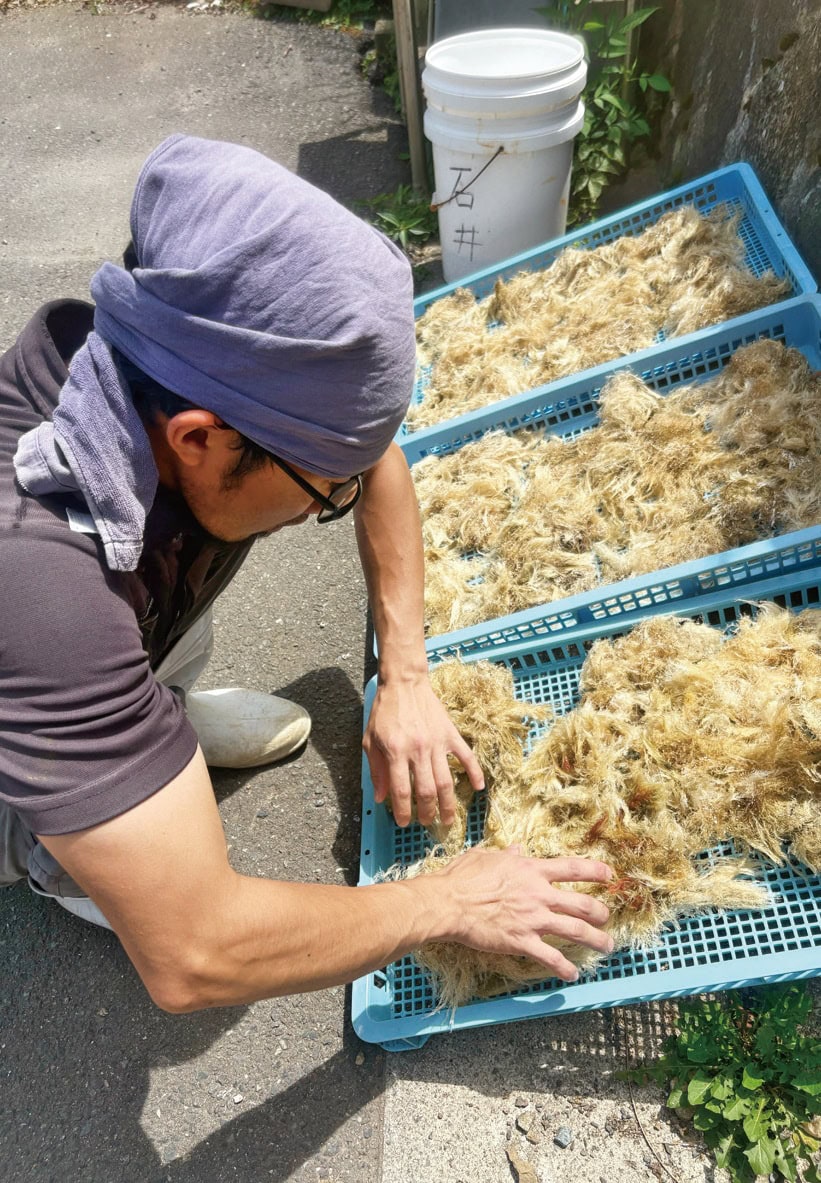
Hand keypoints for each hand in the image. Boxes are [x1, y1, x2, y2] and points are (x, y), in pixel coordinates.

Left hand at [363, 674, 484, 827]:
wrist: (404, 683)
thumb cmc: (385, 711)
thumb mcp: (371, 740)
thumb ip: (377, 770)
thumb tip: (381, 797)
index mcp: (396, 752)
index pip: (401, 791)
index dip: (403, 811)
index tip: (404, 822)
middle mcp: (418, 750)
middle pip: (426, 791)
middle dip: (427, 812)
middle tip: (426, 822)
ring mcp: (437, 742)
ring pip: (446, 781)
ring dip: (448, 804)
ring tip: (448, 819)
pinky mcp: (450, 734)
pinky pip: (467, 757)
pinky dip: (475, 773)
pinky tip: (478, 788)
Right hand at [431, 845, 614, 980]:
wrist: (450, 903)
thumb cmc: (463, 877)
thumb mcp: (486, 857)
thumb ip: (507, 855)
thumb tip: (518, 848)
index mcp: (532, 870)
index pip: (573, 869)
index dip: (595, 871)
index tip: (609, 875)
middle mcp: (539, 894)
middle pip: (582, 903)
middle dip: (600, 912)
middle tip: (606, 917)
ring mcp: (533, 919)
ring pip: (576, 931)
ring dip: (596, 939)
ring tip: (607, 946)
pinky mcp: (522, 941)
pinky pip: (551, 957)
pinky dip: (564, 968)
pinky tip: (572, 975)